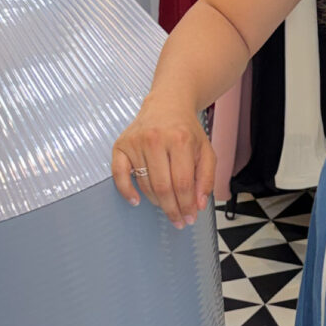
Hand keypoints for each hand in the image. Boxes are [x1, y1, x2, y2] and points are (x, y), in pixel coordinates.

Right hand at [112, 96, 216, 226]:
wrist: (167, 104)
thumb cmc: (186, 130)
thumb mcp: (206, 151)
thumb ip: (206, 178)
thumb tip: (198, 205)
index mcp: (181, 140)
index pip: (183, 183)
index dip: (187, 205)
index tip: (189, 217)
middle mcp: (156, 139)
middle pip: (163, 187)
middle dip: (172, 209)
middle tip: (178, 221)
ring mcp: (136, 142)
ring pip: (145, 184)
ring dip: (156, 202)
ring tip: (166, 207)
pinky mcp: (121, 145)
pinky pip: (119, 174)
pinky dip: (126, 191)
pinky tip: (136, 201)